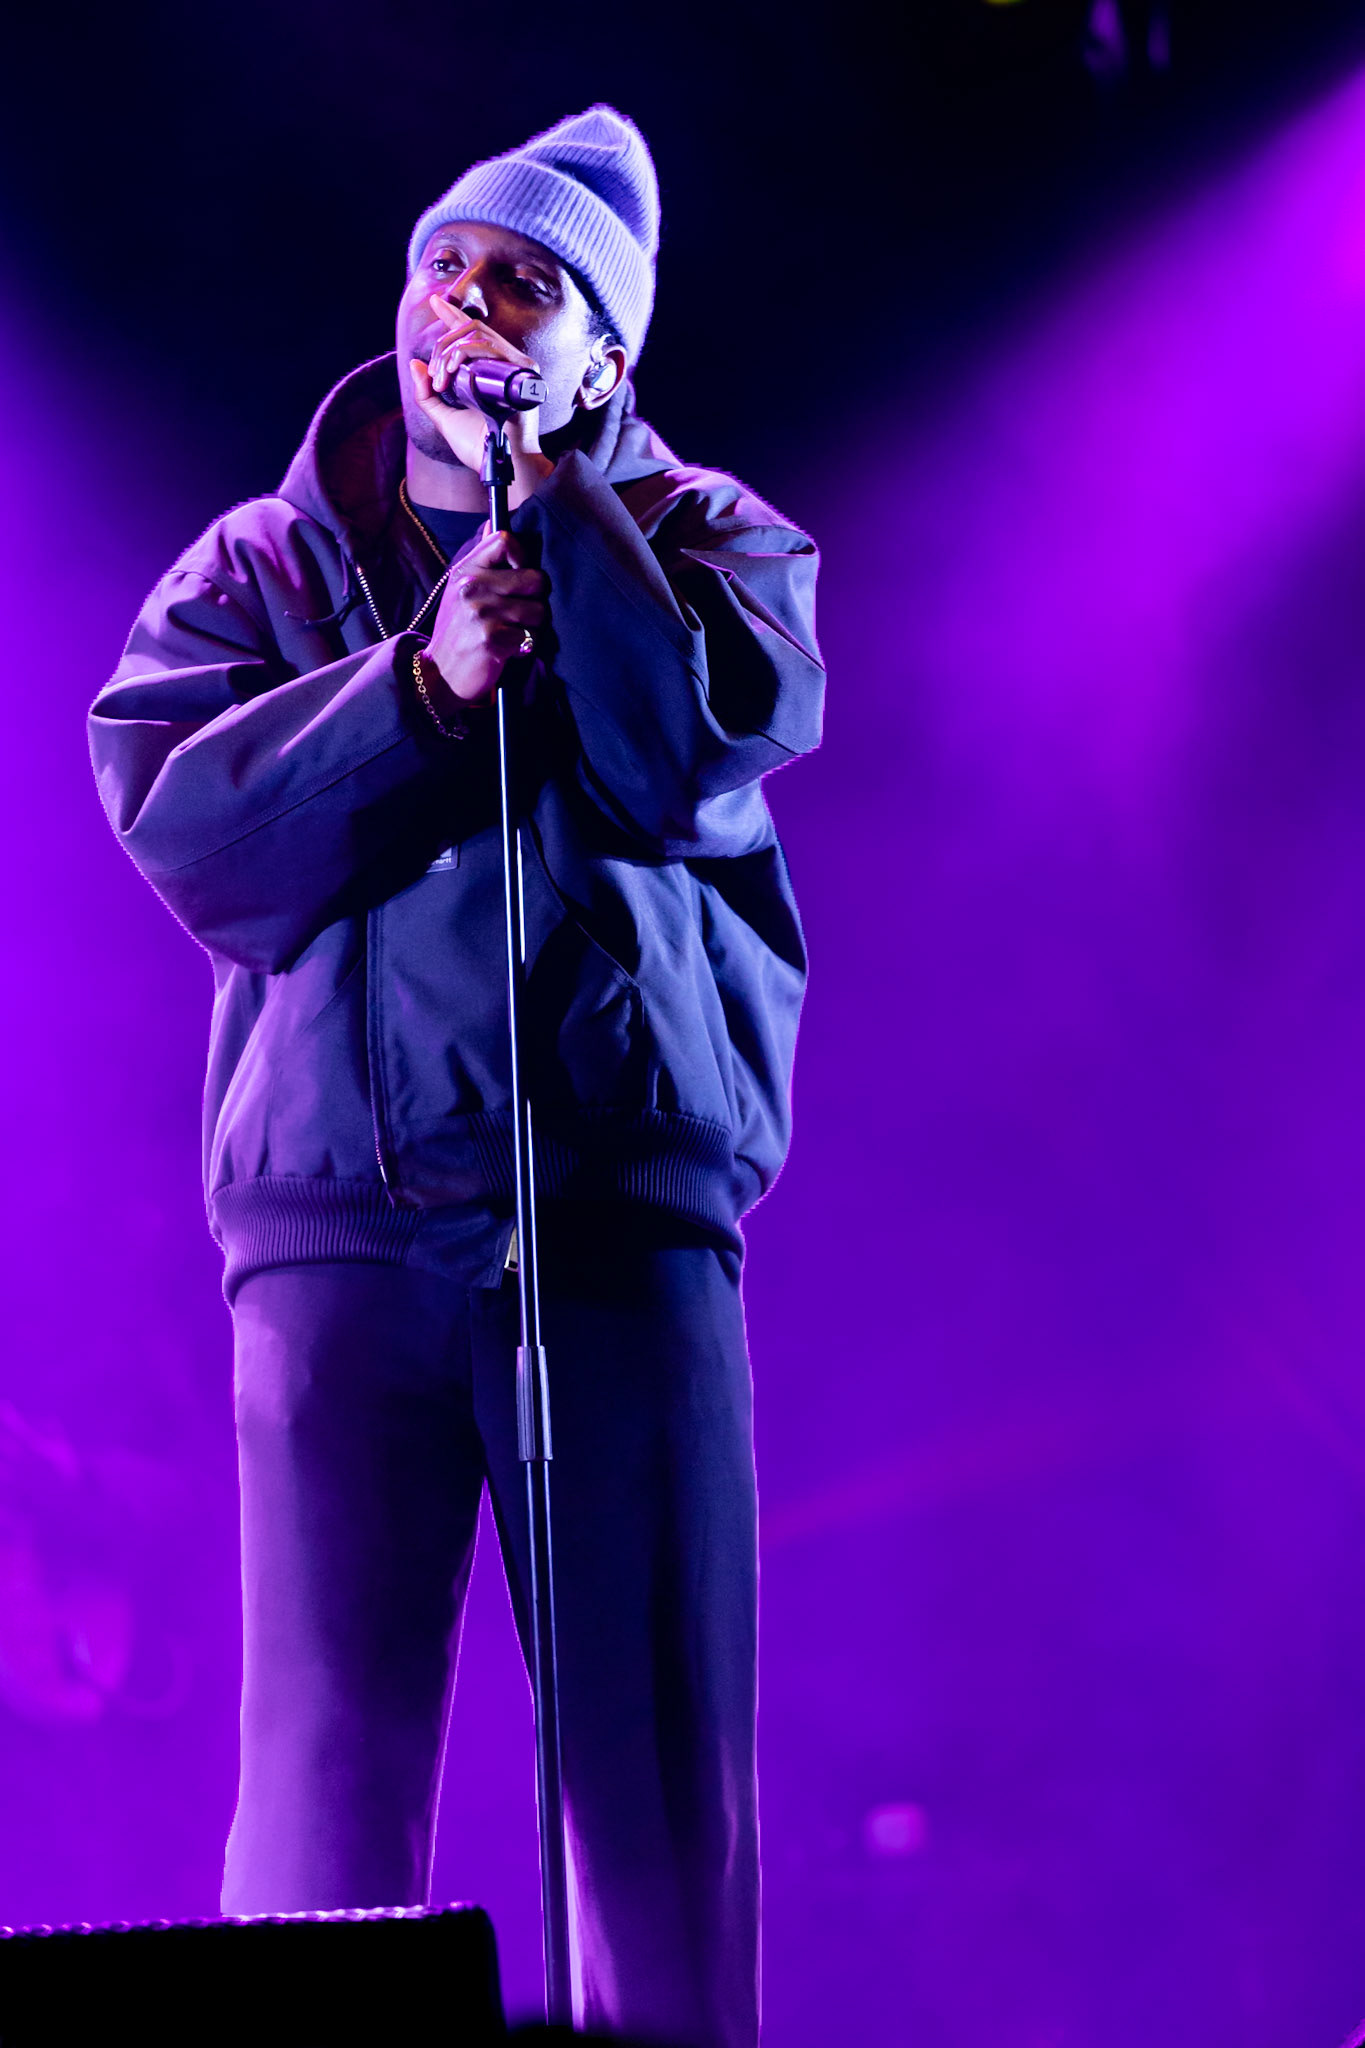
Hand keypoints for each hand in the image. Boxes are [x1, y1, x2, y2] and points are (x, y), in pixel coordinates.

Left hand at [409, 297, 552, 502]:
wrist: (499, 465)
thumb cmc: (479, 447)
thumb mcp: (444, 418)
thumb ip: (427, 395)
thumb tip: (416, 363)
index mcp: (490, 370)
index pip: (472, 333)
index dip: (453, 315)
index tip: (436, 302)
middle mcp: (505, 364)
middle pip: (469, 329)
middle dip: (443, 346)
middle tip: (434, 375)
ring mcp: (515, 366)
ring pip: (476, 334)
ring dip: (451, 352)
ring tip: (443, 378)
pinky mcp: (522, 373)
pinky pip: (489, 346)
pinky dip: (465, 354)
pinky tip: (453, 372)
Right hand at [423, 527, 547, 706]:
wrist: (438, 674)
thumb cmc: (457, 630)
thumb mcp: (459, 589)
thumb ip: (482, 559)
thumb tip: (493, 524)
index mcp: (466, 570)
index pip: (505, 540)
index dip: (523, 557)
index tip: (520, 574)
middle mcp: (472, 587)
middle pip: (535, 579)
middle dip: (536, 601)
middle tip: (519, 615)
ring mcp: (482, 612)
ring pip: (539, 612)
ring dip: (532, 628)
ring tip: (512, 633)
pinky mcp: (493, 639)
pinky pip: (532, 637)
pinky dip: (526, 648)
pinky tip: (509, 650)